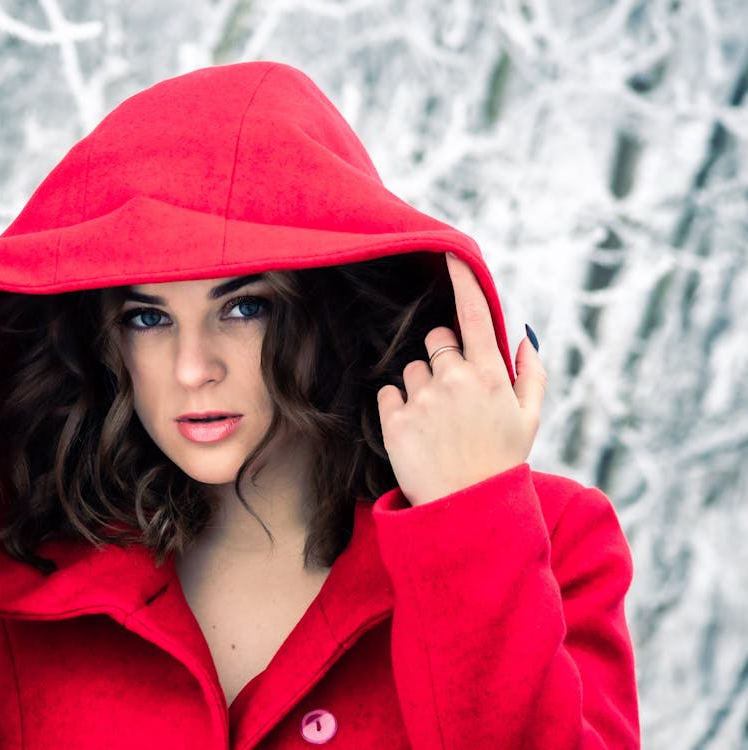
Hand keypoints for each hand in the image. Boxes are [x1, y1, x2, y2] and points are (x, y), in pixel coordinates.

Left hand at [376, 253, 546, 505]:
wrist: (468, 511)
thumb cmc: (500, 462)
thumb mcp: (529, 419)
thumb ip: (531, 373)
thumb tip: (525, 334)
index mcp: (490, 375)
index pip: (474, 315)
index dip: (463, 282)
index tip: (451, 256)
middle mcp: (455, 380)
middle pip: (436, 340)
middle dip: (441, 357)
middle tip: (453, 396)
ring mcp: (422, 400)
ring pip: (411, 369)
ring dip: (420, 386)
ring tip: (437, 422)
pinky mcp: (394, 421)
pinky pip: (388, 394)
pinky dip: (397, 407)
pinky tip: (416, 432)